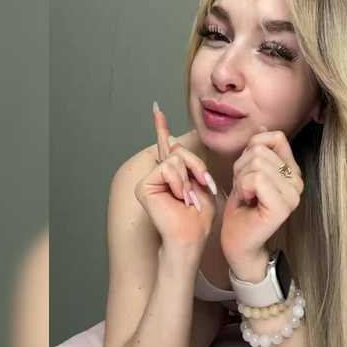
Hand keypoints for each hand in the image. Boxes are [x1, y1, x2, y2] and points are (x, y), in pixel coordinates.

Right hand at [134, 102, 217, 256]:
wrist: (191, 238)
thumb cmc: (199, 218)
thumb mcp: (202, 184)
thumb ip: (193, 164)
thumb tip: (180, 142)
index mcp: (173, 174)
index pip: (167, 145)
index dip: (161, 127)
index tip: (157, 109)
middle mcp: (159, 174)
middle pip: (180, 150)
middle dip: (196, 167)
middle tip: (200, 186)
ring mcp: (150, 179)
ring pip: (175, 158)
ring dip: (189, 177)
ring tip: (187, 198)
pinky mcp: (144, 185)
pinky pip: (167, 167)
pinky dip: (179, 182)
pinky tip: (178, 197)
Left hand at [220, 127, 303, 276]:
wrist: (237, 239)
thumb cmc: (242, 206)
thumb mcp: (247, 170)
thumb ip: (257, 149)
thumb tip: (263, 127)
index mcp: (292, 170)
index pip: (276, 137)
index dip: (252, 149)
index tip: (248, 172)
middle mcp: (298, 181)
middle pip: (261, 150)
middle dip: (242, 167)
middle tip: (244, 188)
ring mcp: (293, 194)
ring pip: (257, 163)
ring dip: (241, 178)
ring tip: (246, 195)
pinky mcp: (283, 206)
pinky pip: (257, 179)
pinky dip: (243, 187)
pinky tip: (247, 201)